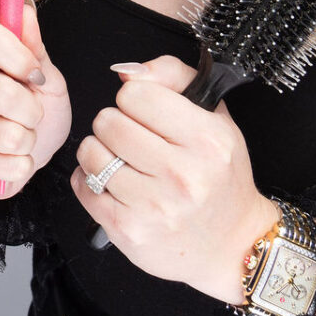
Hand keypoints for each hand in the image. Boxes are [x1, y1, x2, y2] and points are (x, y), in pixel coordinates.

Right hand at [0, 2, 69, 197]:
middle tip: (33, 114)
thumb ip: (35, 46)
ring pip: (5, 134)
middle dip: (32, 110)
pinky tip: (13, 157)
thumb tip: (26, 7)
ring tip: (23, 136)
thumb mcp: (45, 77)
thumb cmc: (35, 108)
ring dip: (28, 141)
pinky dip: (21, 166)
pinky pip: (4, 165)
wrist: (30, 152)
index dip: (16, 55)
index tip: (36, 74)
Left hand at [69, 56, 277, 303]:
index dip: (134, 99)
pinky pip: (82, 186)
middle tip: (133, 140)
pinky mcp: (128, 230)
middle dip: (114, 125)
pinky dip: (90, 180)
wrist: (233, 244)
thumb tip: (125, 71)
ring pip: (91, 152)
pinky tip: (114, 185)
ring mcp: (154, 206)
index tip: (146, 114)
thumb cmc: (220, 177)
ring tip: (123, 162)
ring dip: (99, 153)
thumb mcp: (214, 117)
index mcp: (208, 140)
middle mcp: (184, 175)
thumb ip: (173, 76)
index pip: (136, 93)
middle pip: (108, 121)